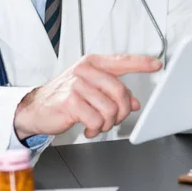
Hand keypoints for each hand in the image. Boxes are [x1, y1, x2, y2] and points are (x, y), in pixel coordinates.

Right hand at [14, 53, 161, 139]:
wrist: (35, 109)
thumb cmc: (62, 97)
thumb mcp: (89, 90)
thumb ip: (112, 93)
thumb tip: (133, 102)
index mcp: (91, 64)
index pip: (121, 61)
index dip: (141, 63)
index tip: (156, 65)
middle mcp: (85, 70)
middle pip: (120, 91)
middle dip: (121, 111)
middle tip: (113, 119)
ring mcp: (77, 85)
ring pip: (110, 109)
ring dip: (106, 123)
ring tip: (97, 124)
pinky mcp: (70, 101)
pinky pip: (96, 120)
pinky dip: (95, 129)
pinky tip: (88, 128)